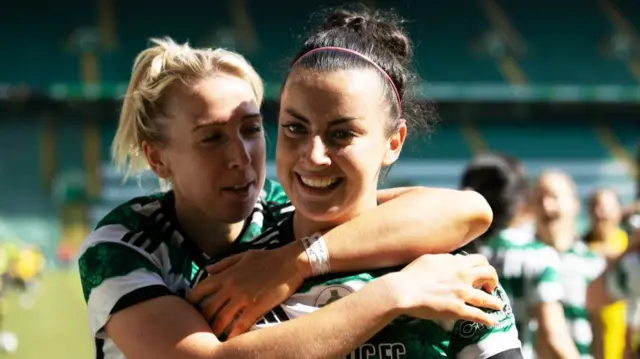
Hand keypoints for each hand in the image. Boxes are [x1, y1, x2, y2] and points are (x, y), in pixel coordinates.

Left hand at [187, 242, 307, 338]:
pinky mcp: (256, 308)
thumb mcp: (243, 256)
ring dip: (215, 330)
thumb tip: (206, 269)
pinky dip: (233, 335)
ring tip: (212, 338)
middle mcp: (231, 287)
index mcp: (227, 274)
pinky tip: (230, 340)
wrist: (290, 262)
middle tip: (200, 328)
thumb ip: (223, 264)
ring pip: (221, 320)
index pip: (200, 289)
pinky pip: (240, 325)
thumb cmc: (268, 258)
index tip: (190, 308)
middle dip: (202, 320)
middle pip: (208, 308)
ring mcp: (243, 298)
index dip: (191, 301)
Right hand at [386, 253, 502, 325]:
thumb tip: (452, 261)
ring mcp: (462, 294)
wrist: (404, 290)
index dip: (484, 266)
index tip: (480, 273)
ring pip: (488, 298)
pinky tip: (493, 322)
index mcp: (457, 263)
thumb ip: (445, 260)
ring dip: (496, 302)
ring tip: (499, 305)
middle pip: (490, 274)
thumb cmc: (412, 274)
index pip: (480, 260)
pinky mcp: (458, 310)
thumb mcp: (430, 259)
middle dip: (493, 280)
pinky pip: (479, 316)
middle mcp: (464, 277)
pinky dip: (488, 320)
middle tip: (489, 287)